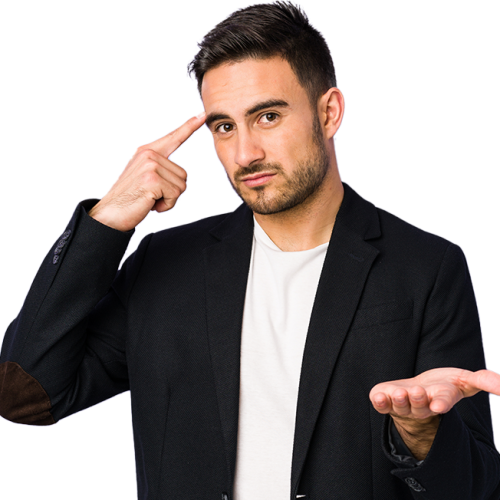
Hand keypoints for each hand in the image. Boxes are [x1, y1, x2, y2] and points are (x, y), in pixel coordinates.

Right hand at [89, 111, 205, 231]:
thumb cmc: (129, 199)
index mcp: (146, 151)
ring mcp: (150, 165)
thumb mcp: (145, 177)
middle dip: (171, 191)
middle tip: (150, 195)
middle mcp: (149, 154)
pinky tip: (149, 204)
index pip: (173, 137)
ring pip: (181, 186)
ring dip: (168, 199)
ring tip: (149, 199)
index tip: (202, 115)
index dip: (190, 126)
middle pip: (183, 174)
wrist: (110, 214)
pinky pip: (174, 195)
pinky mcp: (152, 179)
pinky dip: (165, 205)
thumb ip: (161, 169)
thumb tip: (180, 175)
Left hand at [369, 367, 499, 420]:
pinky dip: (379, 402)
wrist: (418, 390)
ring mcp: (403, 405)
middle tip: (417, 392)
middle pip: (419, 407)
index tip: (438, 406)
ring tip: (400, 393)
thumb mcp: (466, 380)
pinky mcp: (386, 401)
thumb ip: (485, 381)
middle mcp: (421, 406)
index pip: (442, 403)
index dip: (440, 404)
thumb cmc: (444, 386)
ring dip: (398, 401)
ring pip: (400, 407)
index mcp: (440, 400)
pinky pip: (381, 405)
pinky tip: (377, 397)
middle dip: (417, 400)